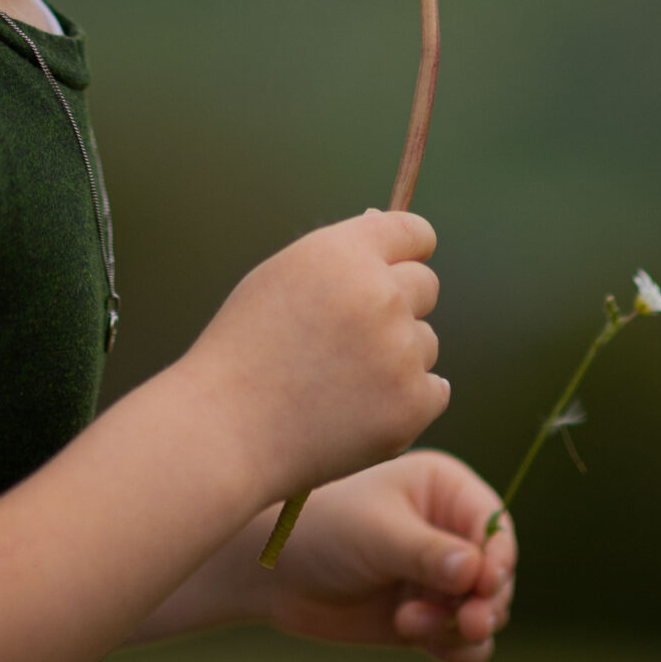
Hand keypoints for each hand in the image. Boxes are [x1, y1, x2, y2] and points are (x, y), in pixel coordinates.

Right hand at [185, 210, 448, 499]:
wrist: (227, 429)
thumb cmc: (246, 349)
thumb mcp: (282, 277)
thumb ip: (342, 256)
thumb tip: (394, 235)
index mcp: (345, 253)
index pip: (414, 232)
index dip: (409, 250)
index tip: (401, 266)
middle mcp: (379, 294)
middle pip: (426, 285)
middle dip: (400, 304)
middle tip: (354, 337)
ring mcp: (399, 352)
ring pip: (426, 342)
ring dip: (398, 356)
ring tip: (340, 380)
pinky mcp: (411, 405)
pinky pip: (433, 391)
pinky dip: (405, 400)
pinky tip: (359, 409)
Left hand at [259, 452, 516, 661]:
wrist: (274, 572)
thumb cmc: (322, 530)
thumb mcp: (376, 535)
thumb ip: (426, 553)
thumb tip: (478, 571)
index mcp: (444, 489)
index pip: (493, 525)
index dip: (499, 558)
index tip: (487, 586)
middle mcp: (450, 531)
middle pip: (498, 574)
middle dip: (486, 601)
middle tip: (468, 621)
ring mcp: (440, 577)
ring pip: (486, 611)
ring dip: (463, 627)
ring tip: (414, 626)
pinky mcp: (428, 616)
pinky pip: (465, 641)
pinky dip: (456, 649)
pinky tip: (422, 642)